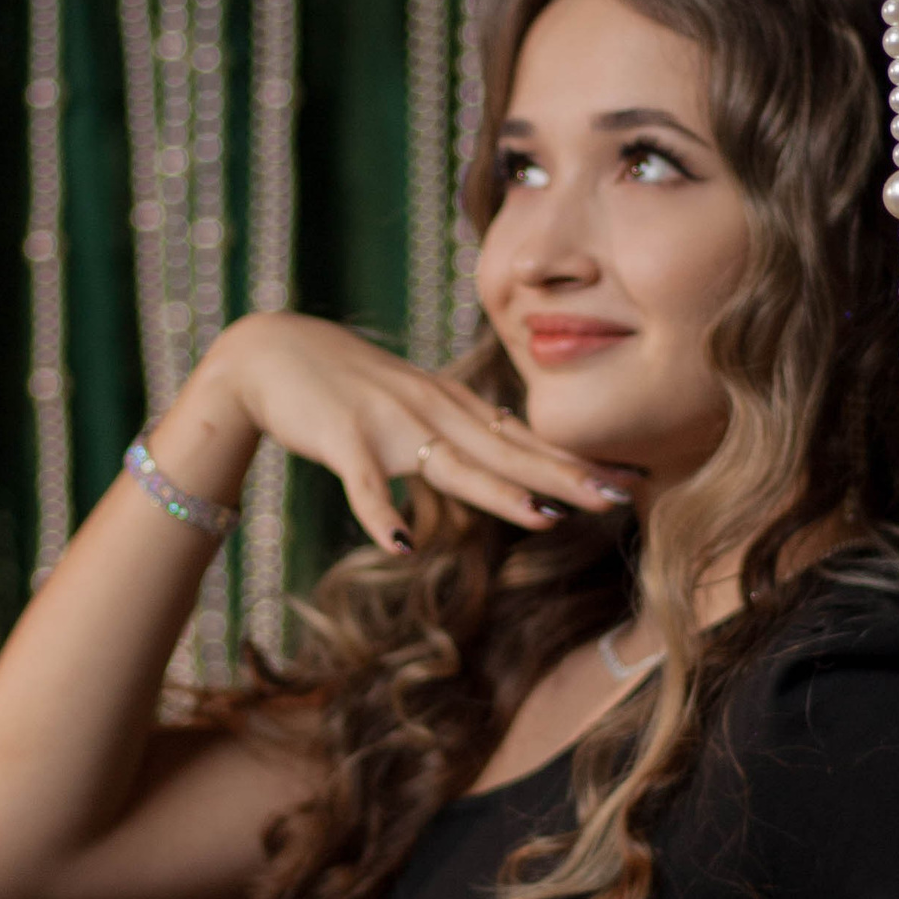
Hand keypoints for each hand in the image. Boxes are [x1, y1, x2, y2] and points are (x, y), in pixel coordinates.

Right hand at [199, 312, 631, 549]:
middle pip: (508, 451)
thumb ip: (461, 426)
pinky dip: (381, 515)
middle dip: (565, 476)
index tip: (628, 478)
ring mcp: (388, 425)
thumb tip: (508, 453)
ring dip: (498, 491)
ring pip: (454, 463)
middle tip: (618, 496)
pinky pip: (364, 484)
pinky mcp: (342, 439)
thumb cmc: (346, 383)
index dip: (576, 461)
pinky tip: (401, 546)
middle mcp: (432, 411)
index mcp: (453, 406)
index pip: (526, 439)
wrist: (270, 353)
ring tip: (544, 516)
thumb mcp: (415, 400)